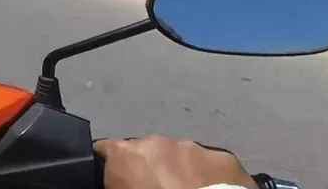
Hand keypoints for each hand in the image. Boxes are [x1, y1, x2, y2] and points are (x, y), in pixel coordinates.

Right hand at [94, 135, 258, 188]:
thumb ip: (116, 184)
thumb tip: (121, 182)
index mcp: (125, 156)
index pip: (104, 150)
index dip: (110, 165)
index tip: (118, 180)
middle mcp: (155, 143)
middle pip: (147, 151)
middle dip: (151, 167)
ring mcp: (192, 148)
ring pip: (181, 155)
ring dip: (180, 169)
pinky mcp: (224, 158)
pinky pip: (211, 164)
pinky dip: (208, 175)